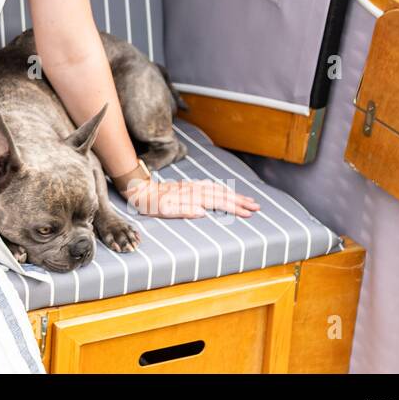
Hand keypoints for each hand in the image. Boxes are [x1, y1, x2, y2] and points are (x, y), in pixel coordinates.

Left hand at [121, 177, 259, 218]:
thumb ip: (184, 210)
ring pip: (219, 189)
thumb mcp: (164, 210)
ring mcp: (193, 187)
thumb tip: (203, 212)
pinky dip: (223, 189)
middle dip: (241, 201)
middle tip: (257, 207)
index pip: (219, 203)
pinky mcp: (190, 186)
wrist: (141, 190)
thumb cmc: (152, 204)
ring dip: (234, 194)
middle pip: (223, 194)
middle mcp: (195, 190)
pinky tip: (226, 191)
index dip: (235, 208)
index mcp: (192, 197)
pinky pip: (211, 186)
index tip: (249, 213)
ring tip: (248, 200)